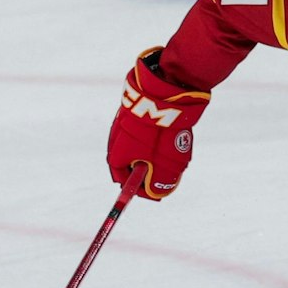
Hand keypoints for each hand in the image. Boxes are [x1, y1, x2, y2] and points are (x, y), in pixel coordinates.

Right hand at [107, 47, 210, 200]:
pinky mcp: (135, 111)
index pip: (123, 179)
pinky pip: (144, 131)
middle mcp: (116, 138)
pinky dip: (156, 138)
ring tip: (171, 155)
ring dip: (153, 154)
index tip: (154, 193)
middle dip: (148, 171)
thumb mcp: (166, 165)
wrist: (162, 94)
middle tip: (164, 176)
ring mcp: (124, 122)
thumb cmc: (160, 133)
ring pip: (138, 146)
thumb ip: (161, 183)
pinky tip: (170, 136)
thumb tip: (157, 194)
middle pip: (130, 163)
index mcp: (117, 155)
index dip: (138, 190)